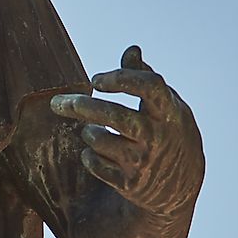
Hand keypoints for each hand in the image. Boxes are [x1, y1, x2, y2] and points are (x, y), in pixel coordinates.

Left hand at [50, 45, 203, 212]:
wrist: (180, 187)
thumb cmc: (170, 134)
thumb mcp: (167, 107)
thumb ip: (146, 79)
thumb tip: (131, 50)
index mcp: (168, 112)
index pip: (148, 87)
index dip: (121, 78)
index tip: (96, 80)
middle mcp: (157, 136)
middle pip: (115, 116)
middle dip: (81, 106)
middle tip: (58, 102)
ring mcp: (143, 161)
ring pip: (99, 140)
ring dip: (88, 132)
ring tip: (91, 130)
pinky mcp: (128, 182)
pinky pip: (94, 164)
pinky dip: (88, 155)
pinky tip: (95, 151)